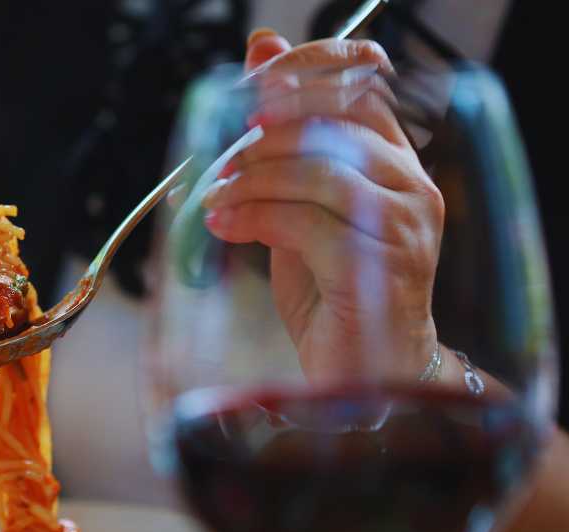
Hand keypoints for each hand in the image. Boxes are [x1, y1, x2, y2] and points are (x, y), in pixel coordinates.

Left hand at [202, 32, 445, 382]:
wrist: (364, 375)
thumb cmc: (332, 293)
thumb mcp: (298, 211)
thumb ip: (282, 149)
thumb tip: (258, 59)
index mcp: (397, 164)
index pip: (360, 87)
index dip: (303, 74)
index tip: (249, 92)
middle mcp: (413, 186)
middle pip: (335, 125)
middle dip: (263, 140)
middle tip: (217, 165)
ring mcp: (404, 227)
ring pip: (321, 173)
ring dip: (252, 182)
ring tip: (214, 202)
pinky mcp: (380, 268)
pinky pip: (309, 225)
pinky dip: (255, 219)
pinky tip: (224, 228)